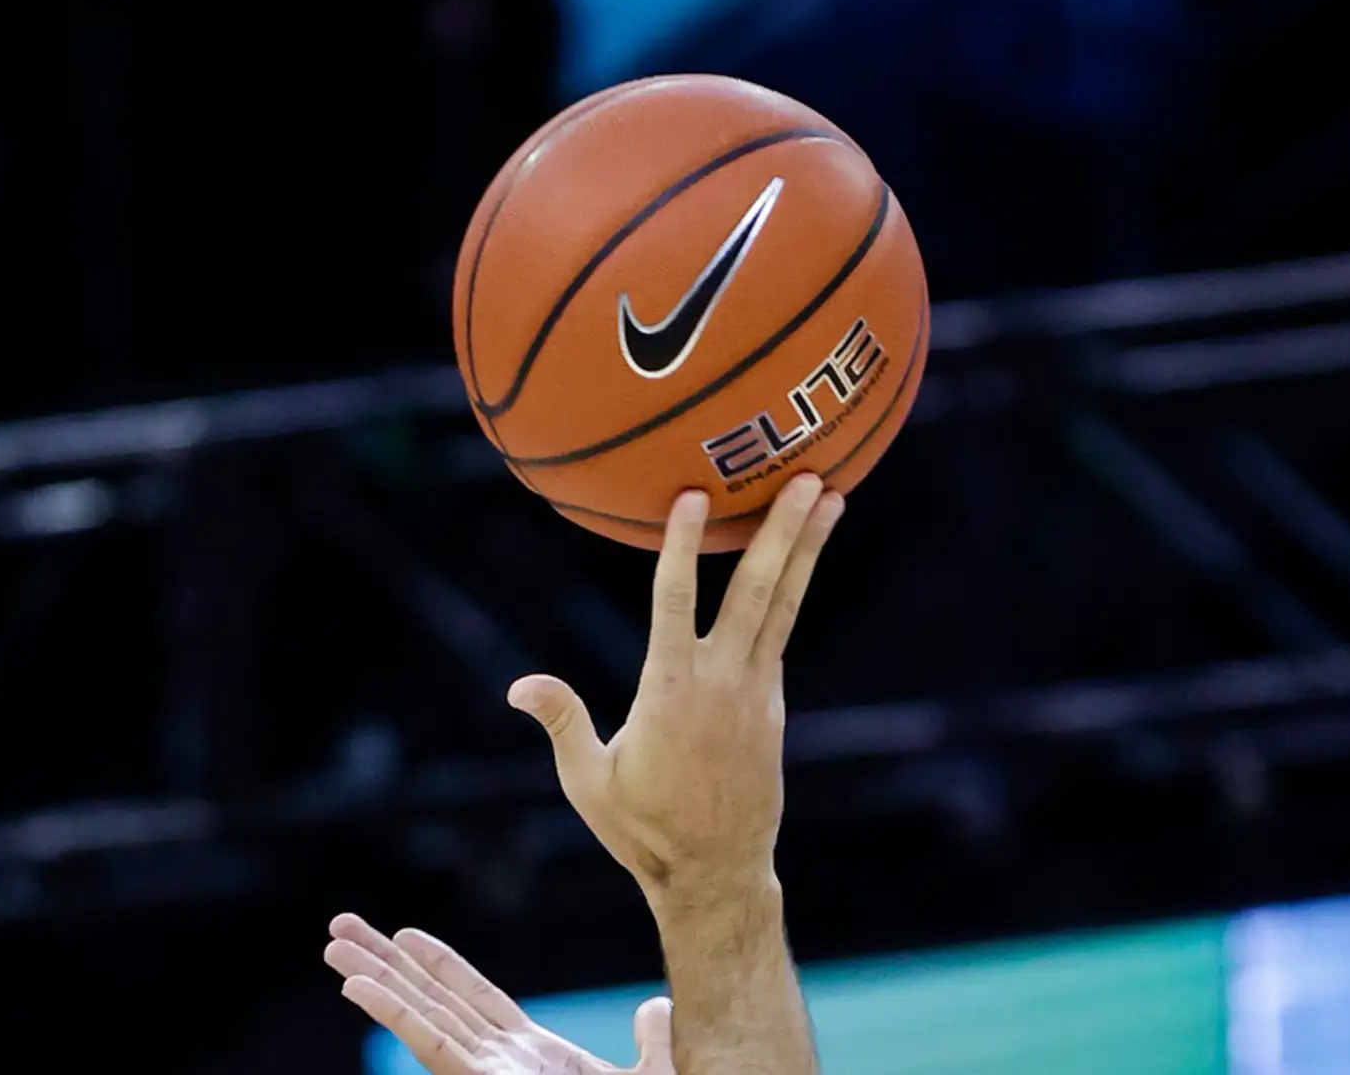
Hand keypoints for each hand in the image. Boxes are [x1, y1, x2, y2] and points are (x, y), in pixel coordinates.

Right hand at [326, 913, 673, 1074]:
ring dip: (375, 982)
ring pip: (420, 1018)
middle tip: (341, 927)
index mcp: (533, 1057)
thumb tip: (655, 1006)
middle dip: (387, 965)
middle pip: (433, 1000)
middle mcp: (499, 1063)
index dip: (442, 966)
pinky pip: (430, 1045)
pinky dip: (393, 1015)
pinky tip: (357, 988)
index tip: (405, 934)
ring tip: (333, 948)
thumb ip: (652, 1040)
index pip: (477, 1000)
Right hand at [508, 474, 842, 897]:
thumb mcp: (590, 781)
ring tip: (831, 497)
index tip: (693, 497)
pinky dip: (791, 590)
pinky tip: (799, 560)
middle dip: (782, 530)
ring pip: (782, 605)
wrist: (715, 873)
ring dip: (806, 548)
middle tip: (809, 475)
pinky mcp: (772, 706)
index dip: (683, 546)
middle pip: (756, 590)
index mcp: (669, 690)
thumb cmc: (642, 830)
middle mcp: (721, 682)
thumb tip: (519, 685)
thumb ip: (562, 722)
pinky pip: (780, 632)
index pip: (674, 602)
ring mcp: (755, 692)